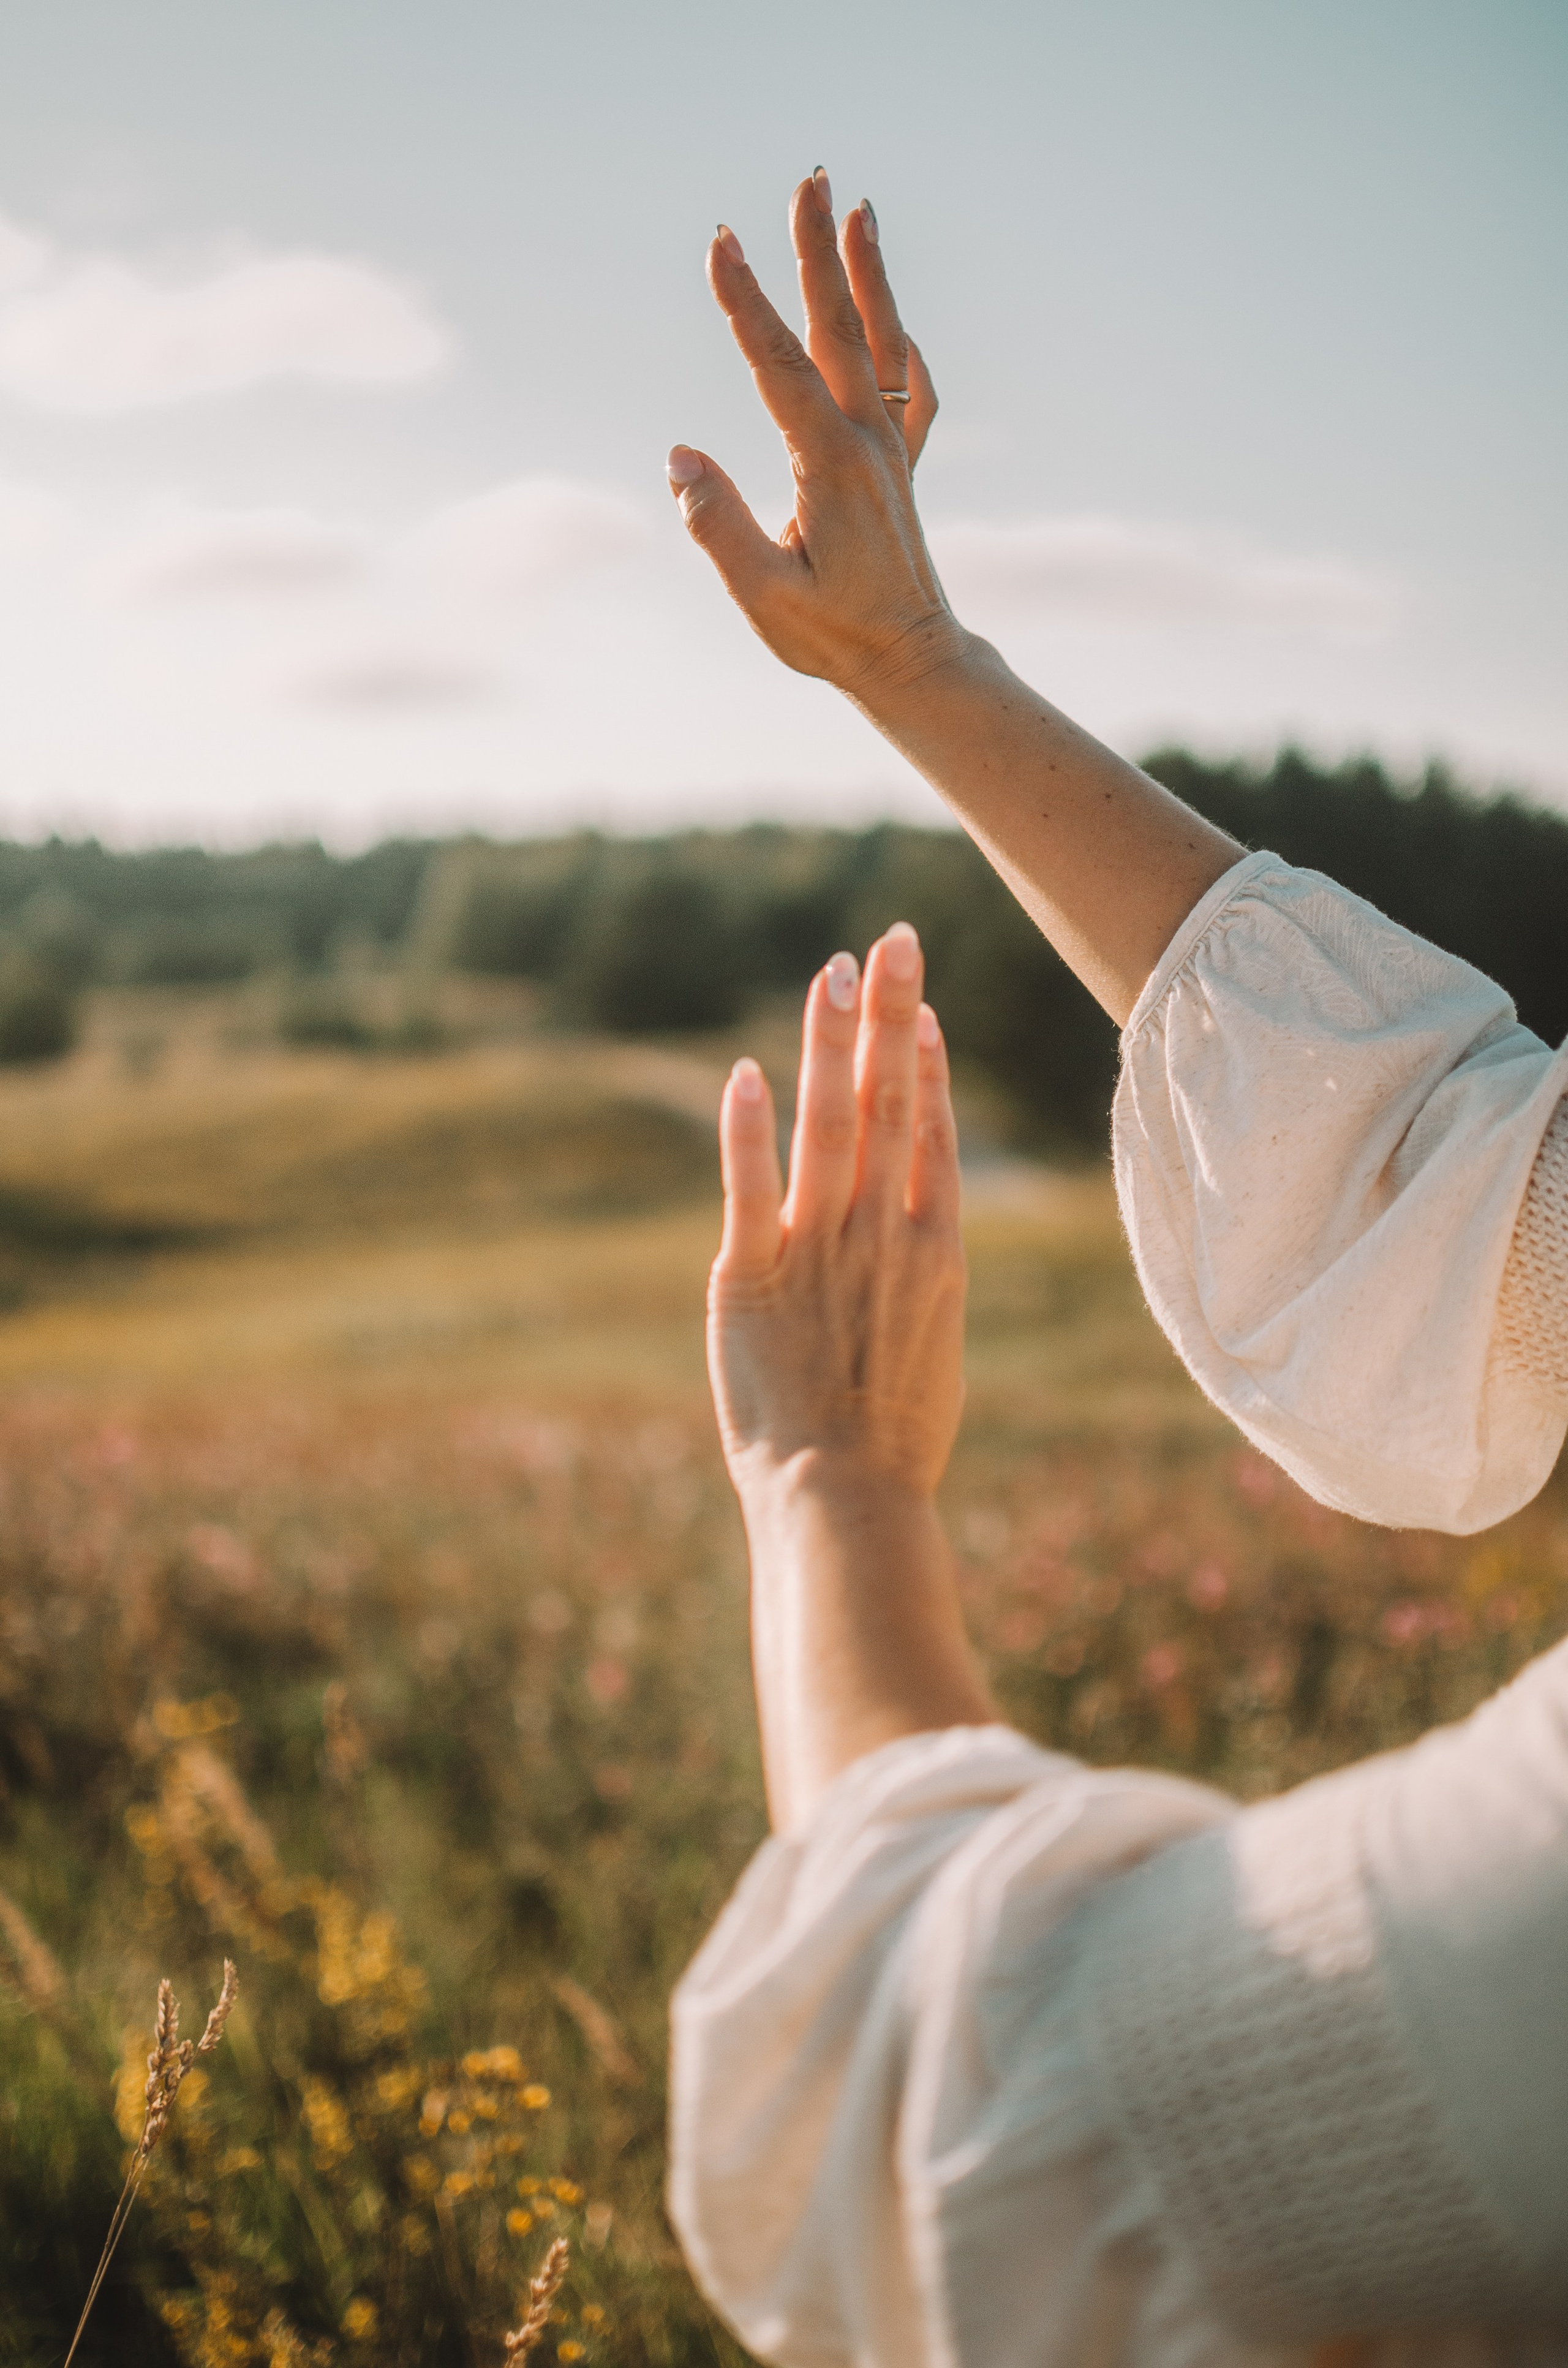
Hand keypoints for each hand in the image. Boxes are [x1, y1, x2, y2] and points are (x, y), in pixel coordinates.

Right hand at [668, 170, 967, 700]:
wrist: (912, 663)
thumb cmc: (832, 638)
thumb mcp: (763, 596)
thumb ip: (719, 525)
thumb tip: (679, 456)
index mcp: (831, 467)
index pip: (779, 367)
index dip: (747, 303)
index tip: (721, 243)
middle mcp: (869, 444)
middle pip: (839, 328)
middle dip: (818, 250)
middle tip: (810, 179)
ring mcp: (891, 451)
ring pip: (880, 343)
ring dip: (866, 274)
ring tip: (859, 209)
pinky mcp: (900, 468)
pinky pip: (912, 390)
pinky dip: (902, 343)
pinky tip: (893, 321)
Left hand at [707, 922, 966, 1506]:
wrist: (847, 1501)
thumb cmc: (893, 1451)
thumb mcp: (932, 1359)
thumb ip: (919, 1297)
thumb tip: (917, 1275)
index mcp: (935, 1254)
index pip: (931, 1134)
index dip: (925, 1063)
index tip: (922, 1007)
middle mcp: (883, 1235)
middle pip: (889, 1102)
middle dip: (891, 1015)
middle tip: (893, 941)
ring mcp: (819, 1250)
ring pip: (829, 1124)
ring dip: (832, 1044)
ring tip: (835, 972)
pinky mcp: (752, 1276)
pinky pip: (751, 1186)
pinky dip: (750, 1129)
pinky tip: (751, 1070)